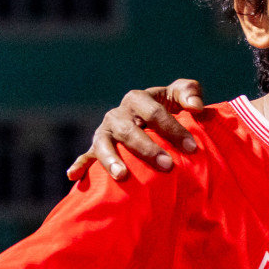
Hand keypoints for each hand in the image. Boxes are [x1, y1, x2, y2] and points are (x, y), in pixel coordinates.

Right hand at [66, 79, 204, 181]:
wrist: (152, 122)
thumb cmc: (170, 109)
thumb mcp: (180, 96)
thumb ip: (189, 93)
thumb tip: (195, 107)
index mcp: (137, 99)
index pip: (155, 113)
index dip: (173, 129)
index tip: (191, 147)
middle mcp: (118, 115)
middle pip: (130, 131)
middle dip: (148, 148)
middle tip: (167, 165)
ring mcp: (105, 132)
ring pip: (105, 144)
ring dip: (112, 159)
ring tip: (122, 175)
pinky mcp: (97, 148)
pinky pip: (86, 156)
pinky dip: (80, 165)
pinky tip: (73, 175)